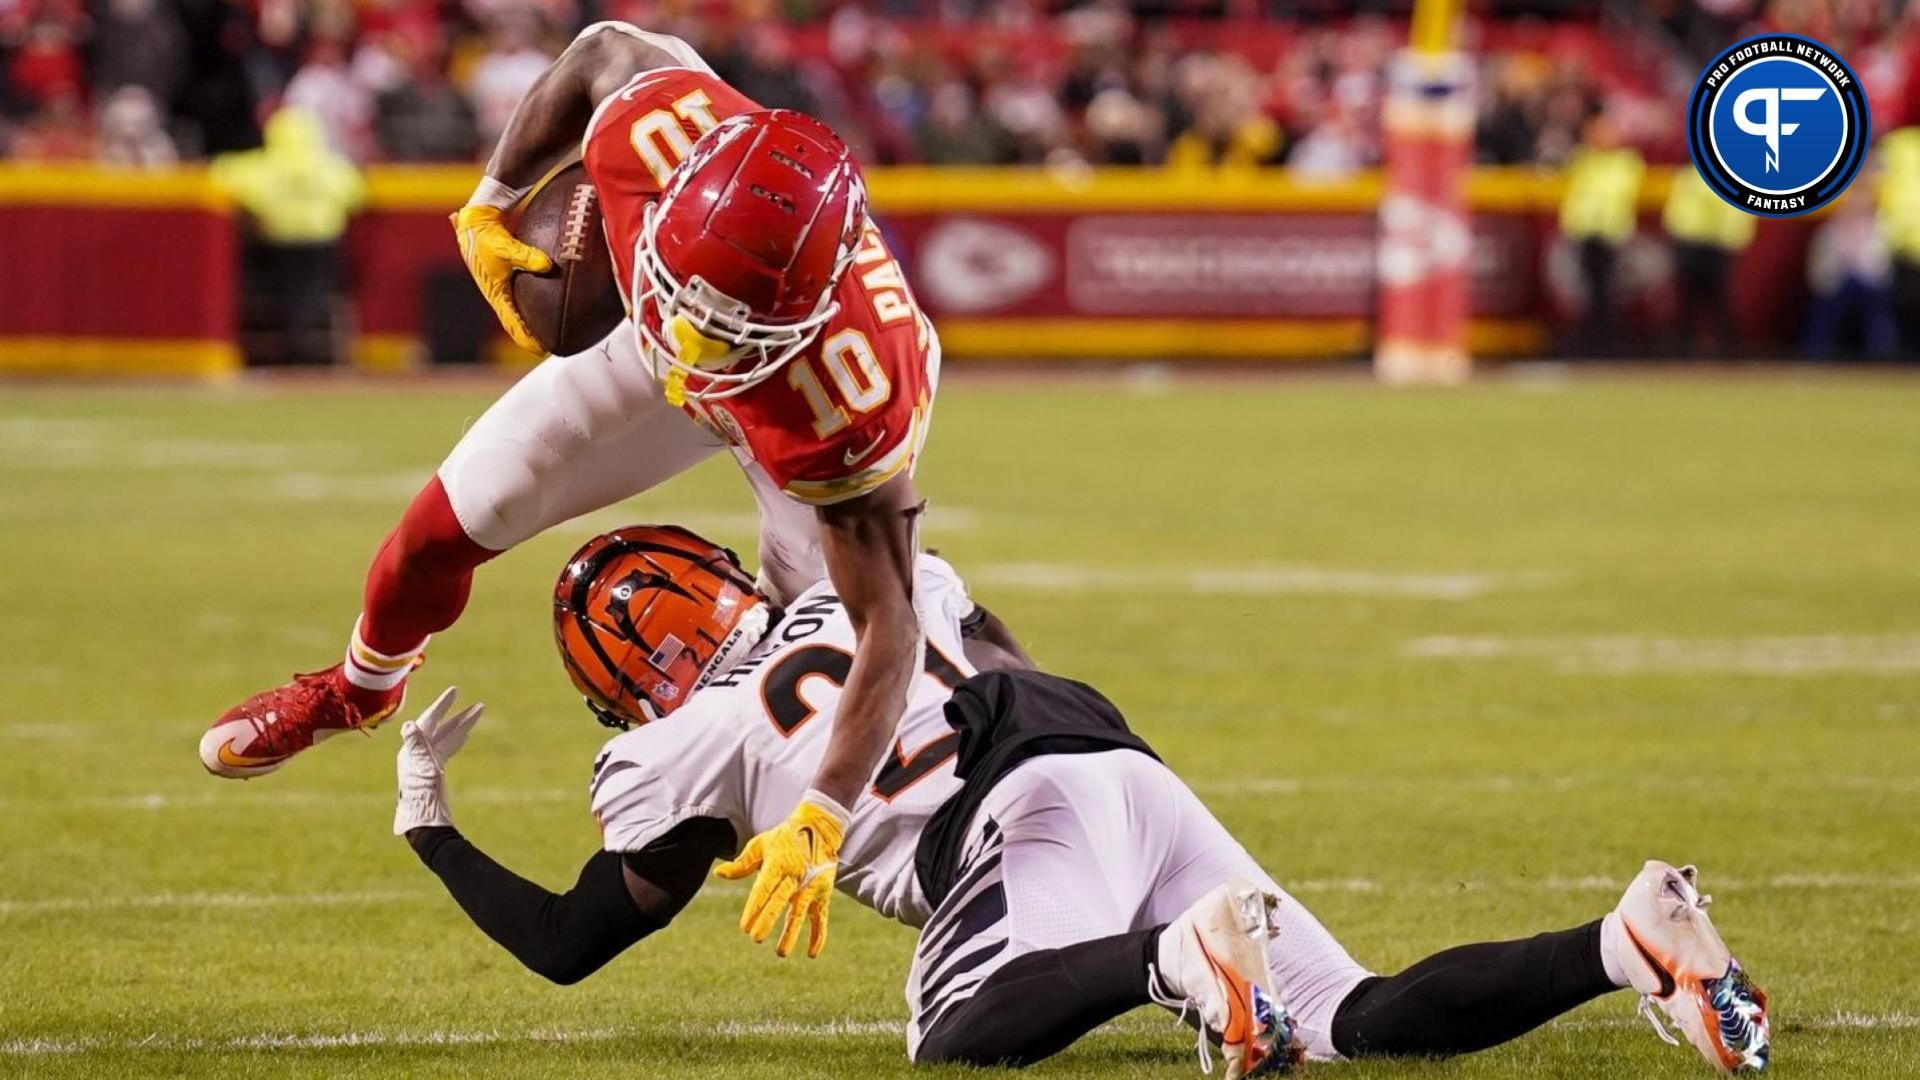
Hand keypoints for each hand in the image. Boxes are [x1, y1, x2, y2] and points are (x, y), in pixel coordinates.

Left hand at [393, 687, 484, 835]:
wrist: (424, 820)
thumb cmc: (422, 795)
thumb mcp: (421, 768)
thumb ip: (416, 745)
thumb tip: (408, 724)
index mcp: (413, 749)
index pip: (429, 721)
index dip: (442, 705)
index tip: (455, 691)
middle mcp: (418, 752)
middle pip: (441, 727)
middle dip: (458, 713)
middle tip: (475, 700)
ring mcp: (426, 761)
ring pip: (448, 736)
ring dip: (463, 724)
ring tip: (480, 710)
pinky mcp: (434, 770)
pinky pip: (448, 748)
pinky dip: (458, 738)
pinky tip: (466, 733)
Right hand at [451, 203, 553, 353]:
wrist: (476, 222)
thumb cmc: (488, 235)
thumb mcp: (506, 246)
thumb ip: (526, 256)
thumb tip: (546, 265)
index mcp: (495, 293)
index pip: (512, 323)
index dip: (526, 338)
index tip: (541, 350)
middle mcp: (496, 294)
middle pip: (514, 323)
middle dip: (529, 337)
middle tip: (548, 349)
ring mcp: (500, 288)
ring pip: (516, 313)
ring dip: (529, 325)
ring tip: (547, 335)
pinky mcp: (504, 280)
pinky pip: (518, 300)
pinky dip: (529, 309)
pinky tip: (545, 309)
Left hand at [713, 790, 848, 958]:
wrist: (820, 829)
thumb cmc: (784, 839)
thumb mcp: (761, 845)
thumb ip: (742, 863)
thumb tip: (719, 873)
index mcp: (778, 863)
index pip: (764, 889)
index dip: (754, 907)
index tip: (744, 926)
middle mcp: (795, 876)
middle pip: (780, 901)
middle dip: (768, 920)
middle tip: (756, 938)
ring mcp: (811, 886)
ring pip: (800, 912)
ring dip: (791, 933)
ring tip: (781, 953)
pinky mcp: (823, 894)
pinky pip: (821, 917)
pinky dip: (818, 935)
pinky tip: (811, 953)